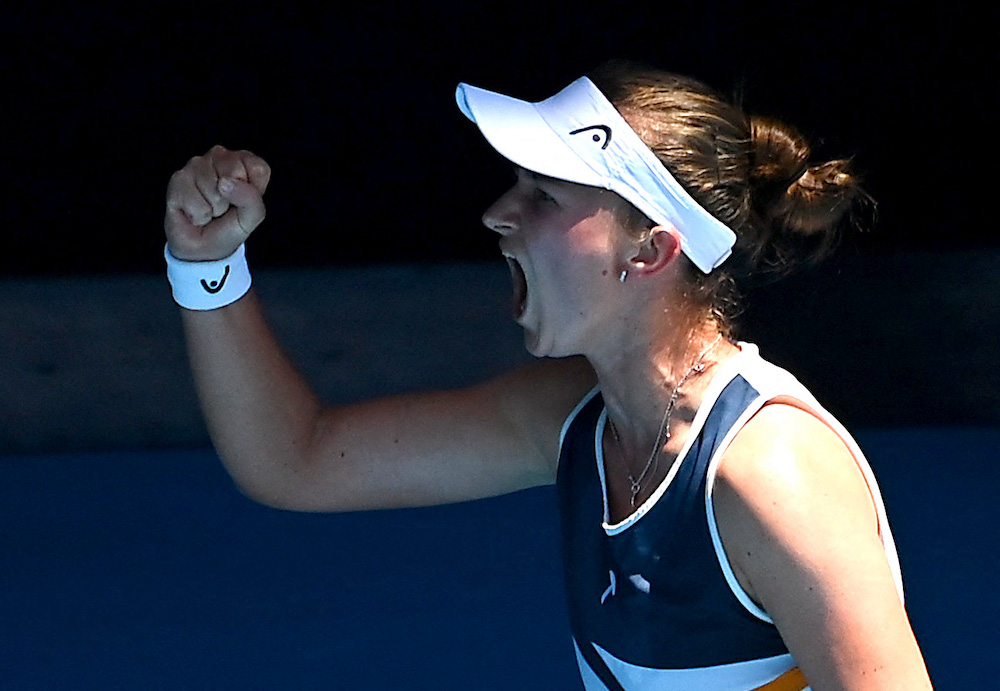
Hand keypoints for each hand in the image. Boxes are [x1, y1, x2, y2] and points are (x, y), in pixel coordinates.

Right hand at [165, 145, 270, 260]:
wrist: (201, 248)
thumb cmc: (227, 227)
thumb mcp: (251, 217)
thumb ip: (250, 199)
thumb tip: (226, 182)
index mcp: (243, 163)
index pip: (256, 167)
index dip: (251, 191)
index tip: (243, 202)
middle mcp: (220, 158)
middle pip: (234, 169)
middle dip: (230, 198)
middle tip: (224, 206)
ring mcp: (197, 165)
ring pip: (212, 185)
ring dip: (213, 208)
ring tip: (209, 210)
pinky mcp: (178, 178)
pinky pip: (193, 198)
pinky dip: (198, 214)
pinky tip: (195, 212)